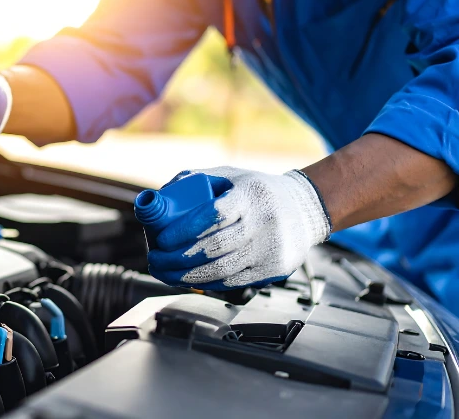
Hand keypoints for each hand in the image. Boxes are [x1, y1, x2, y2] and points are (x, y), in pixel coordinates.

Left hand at [148, 167, 330, 289]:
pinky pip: (233, 282)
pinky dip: (205, 283)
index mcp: (251, 195)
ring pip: (222, 271)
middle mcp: (264, 223)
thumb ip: (193, 181)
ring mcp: (270, 250)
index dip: (184, 229)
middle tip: (155, 259)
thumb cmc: (257, 191)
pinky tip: (186, 280)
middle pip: (215, 248)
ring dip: (186, 277)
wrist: (306, 208)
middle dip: (177, 258)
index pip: (214, 214)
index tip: (161, 238)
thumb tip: (156, 200)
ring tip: (164, 272)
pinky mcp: (273, 270)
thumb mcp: (230, 176)